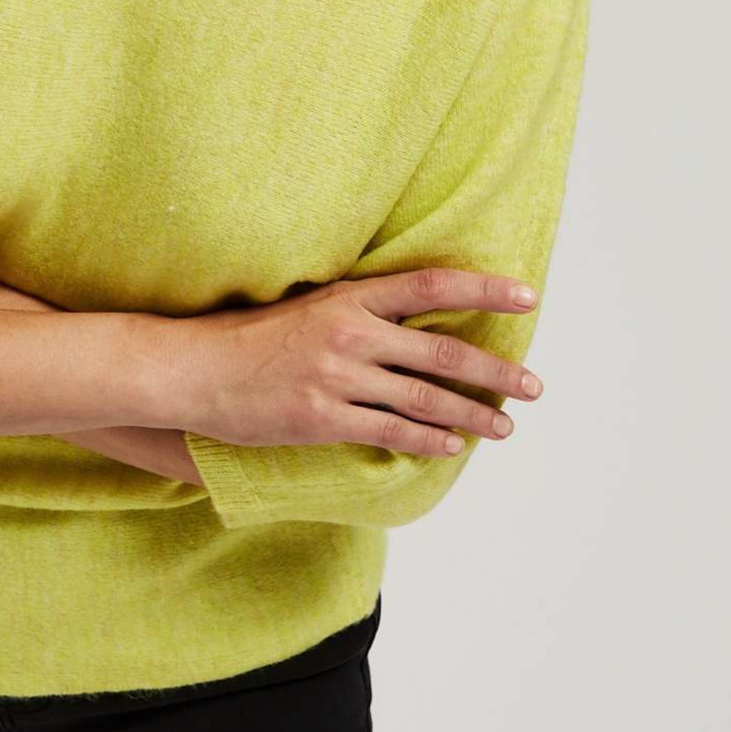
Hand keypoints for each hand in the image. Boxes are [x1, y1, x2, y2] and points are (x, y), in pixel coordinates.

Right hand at [181, 267, 545, 455]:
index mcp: (349, 295)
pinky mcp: (323, 418)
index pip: (432, 284)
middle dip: (496, 370)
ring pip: (425, 398)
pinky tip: (451, 447)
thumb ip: (362, 312)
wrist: (196, 369)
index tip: (527, 295)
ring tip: (505, 427)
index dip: (484, 287)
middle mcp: (351, 332)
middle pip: (442, 349)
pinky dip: (428, 442)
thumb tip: (416, 322)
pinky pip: (390, 431)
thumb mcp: (311, 306)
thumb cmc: (253, 337)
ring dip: (472, 415)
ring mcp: (338, 377)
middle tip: (534, 385)